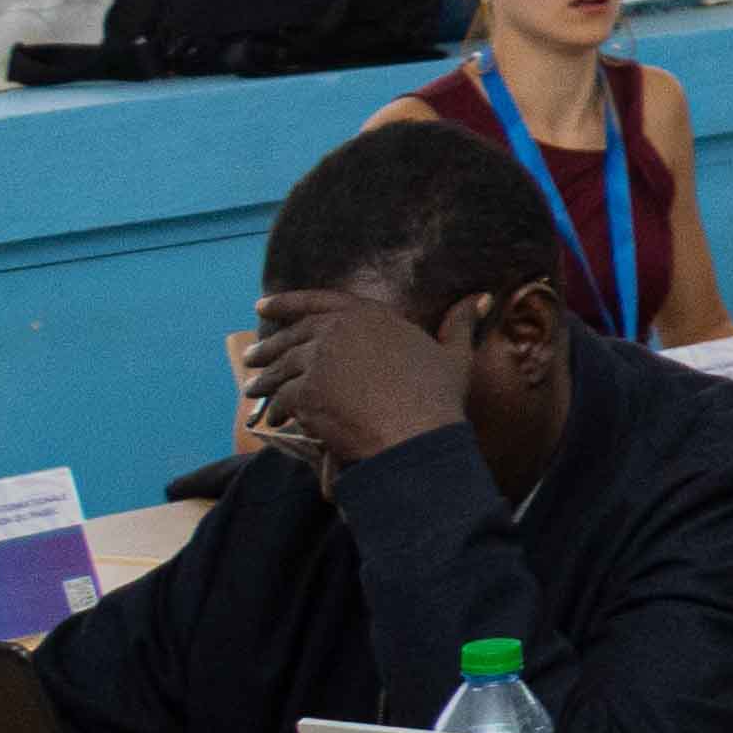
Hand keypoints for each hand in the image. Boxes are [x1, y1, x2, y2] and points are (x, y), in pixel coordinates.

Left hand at [245, 287, 482, 475]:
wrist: (415, 434)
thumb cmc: (438, 396)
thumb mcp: (455, 355)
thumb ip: (460, 324)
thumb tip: (481, 297)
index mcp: (367, 314)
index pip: (316, 301)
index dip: (286, 302)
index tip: (262, 306)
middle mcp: (335, 330)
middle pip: (291, 336)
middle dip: (267, 347)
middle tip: (252, 356)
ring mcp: (316, 361)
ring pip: (280, 368)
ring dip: (263, 380)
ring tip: (252, 389)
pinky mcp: (303, 392)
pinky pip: (281, 399)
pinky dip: (274, 409)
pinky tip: (272, 419)